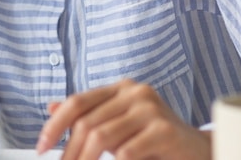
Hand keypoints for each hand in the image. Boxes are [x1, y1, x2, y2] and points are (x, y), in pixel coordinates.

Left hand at [37, 79, 209, 159]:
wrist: (199, 150)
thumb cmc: (157, 139)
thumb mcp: (119, 125)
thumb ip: (91, 116)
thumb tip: (52, 107)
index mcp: (121, 88)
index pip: (78, 102)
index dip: (55, 125)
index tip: (41, 146)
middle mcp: (135, 92)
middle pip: (87, 122)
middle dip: (69, 151)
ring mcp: (151, 109)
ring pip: (102, 137)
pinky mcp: (164, 130)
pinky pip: (127, 151)